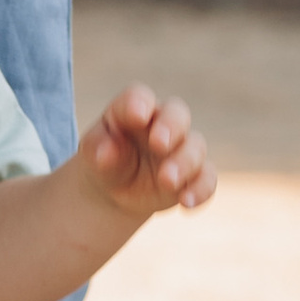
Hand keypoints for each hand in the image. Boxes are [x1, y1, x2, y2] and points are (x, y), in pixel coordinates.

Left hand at [83, 85, 213, 223]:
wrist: (117, 189)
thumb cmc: (104, 157)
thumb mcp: (92, 152)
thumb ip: (98, 149)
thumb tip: (106, 154)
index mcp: (134, 109)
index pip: (139, 97)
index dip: (139, 103)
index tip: (137, 117)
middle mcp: (163, 123)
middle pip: (177, 113)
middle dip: (171, 127)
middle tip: (159, 145)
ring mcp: (181, 149)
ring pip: (195, 147)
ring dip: (184, 163)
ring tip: (166, 181)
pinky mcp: (193, 176)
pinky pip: (207, 179)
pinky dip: (200, 190)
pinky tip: (186, 203)